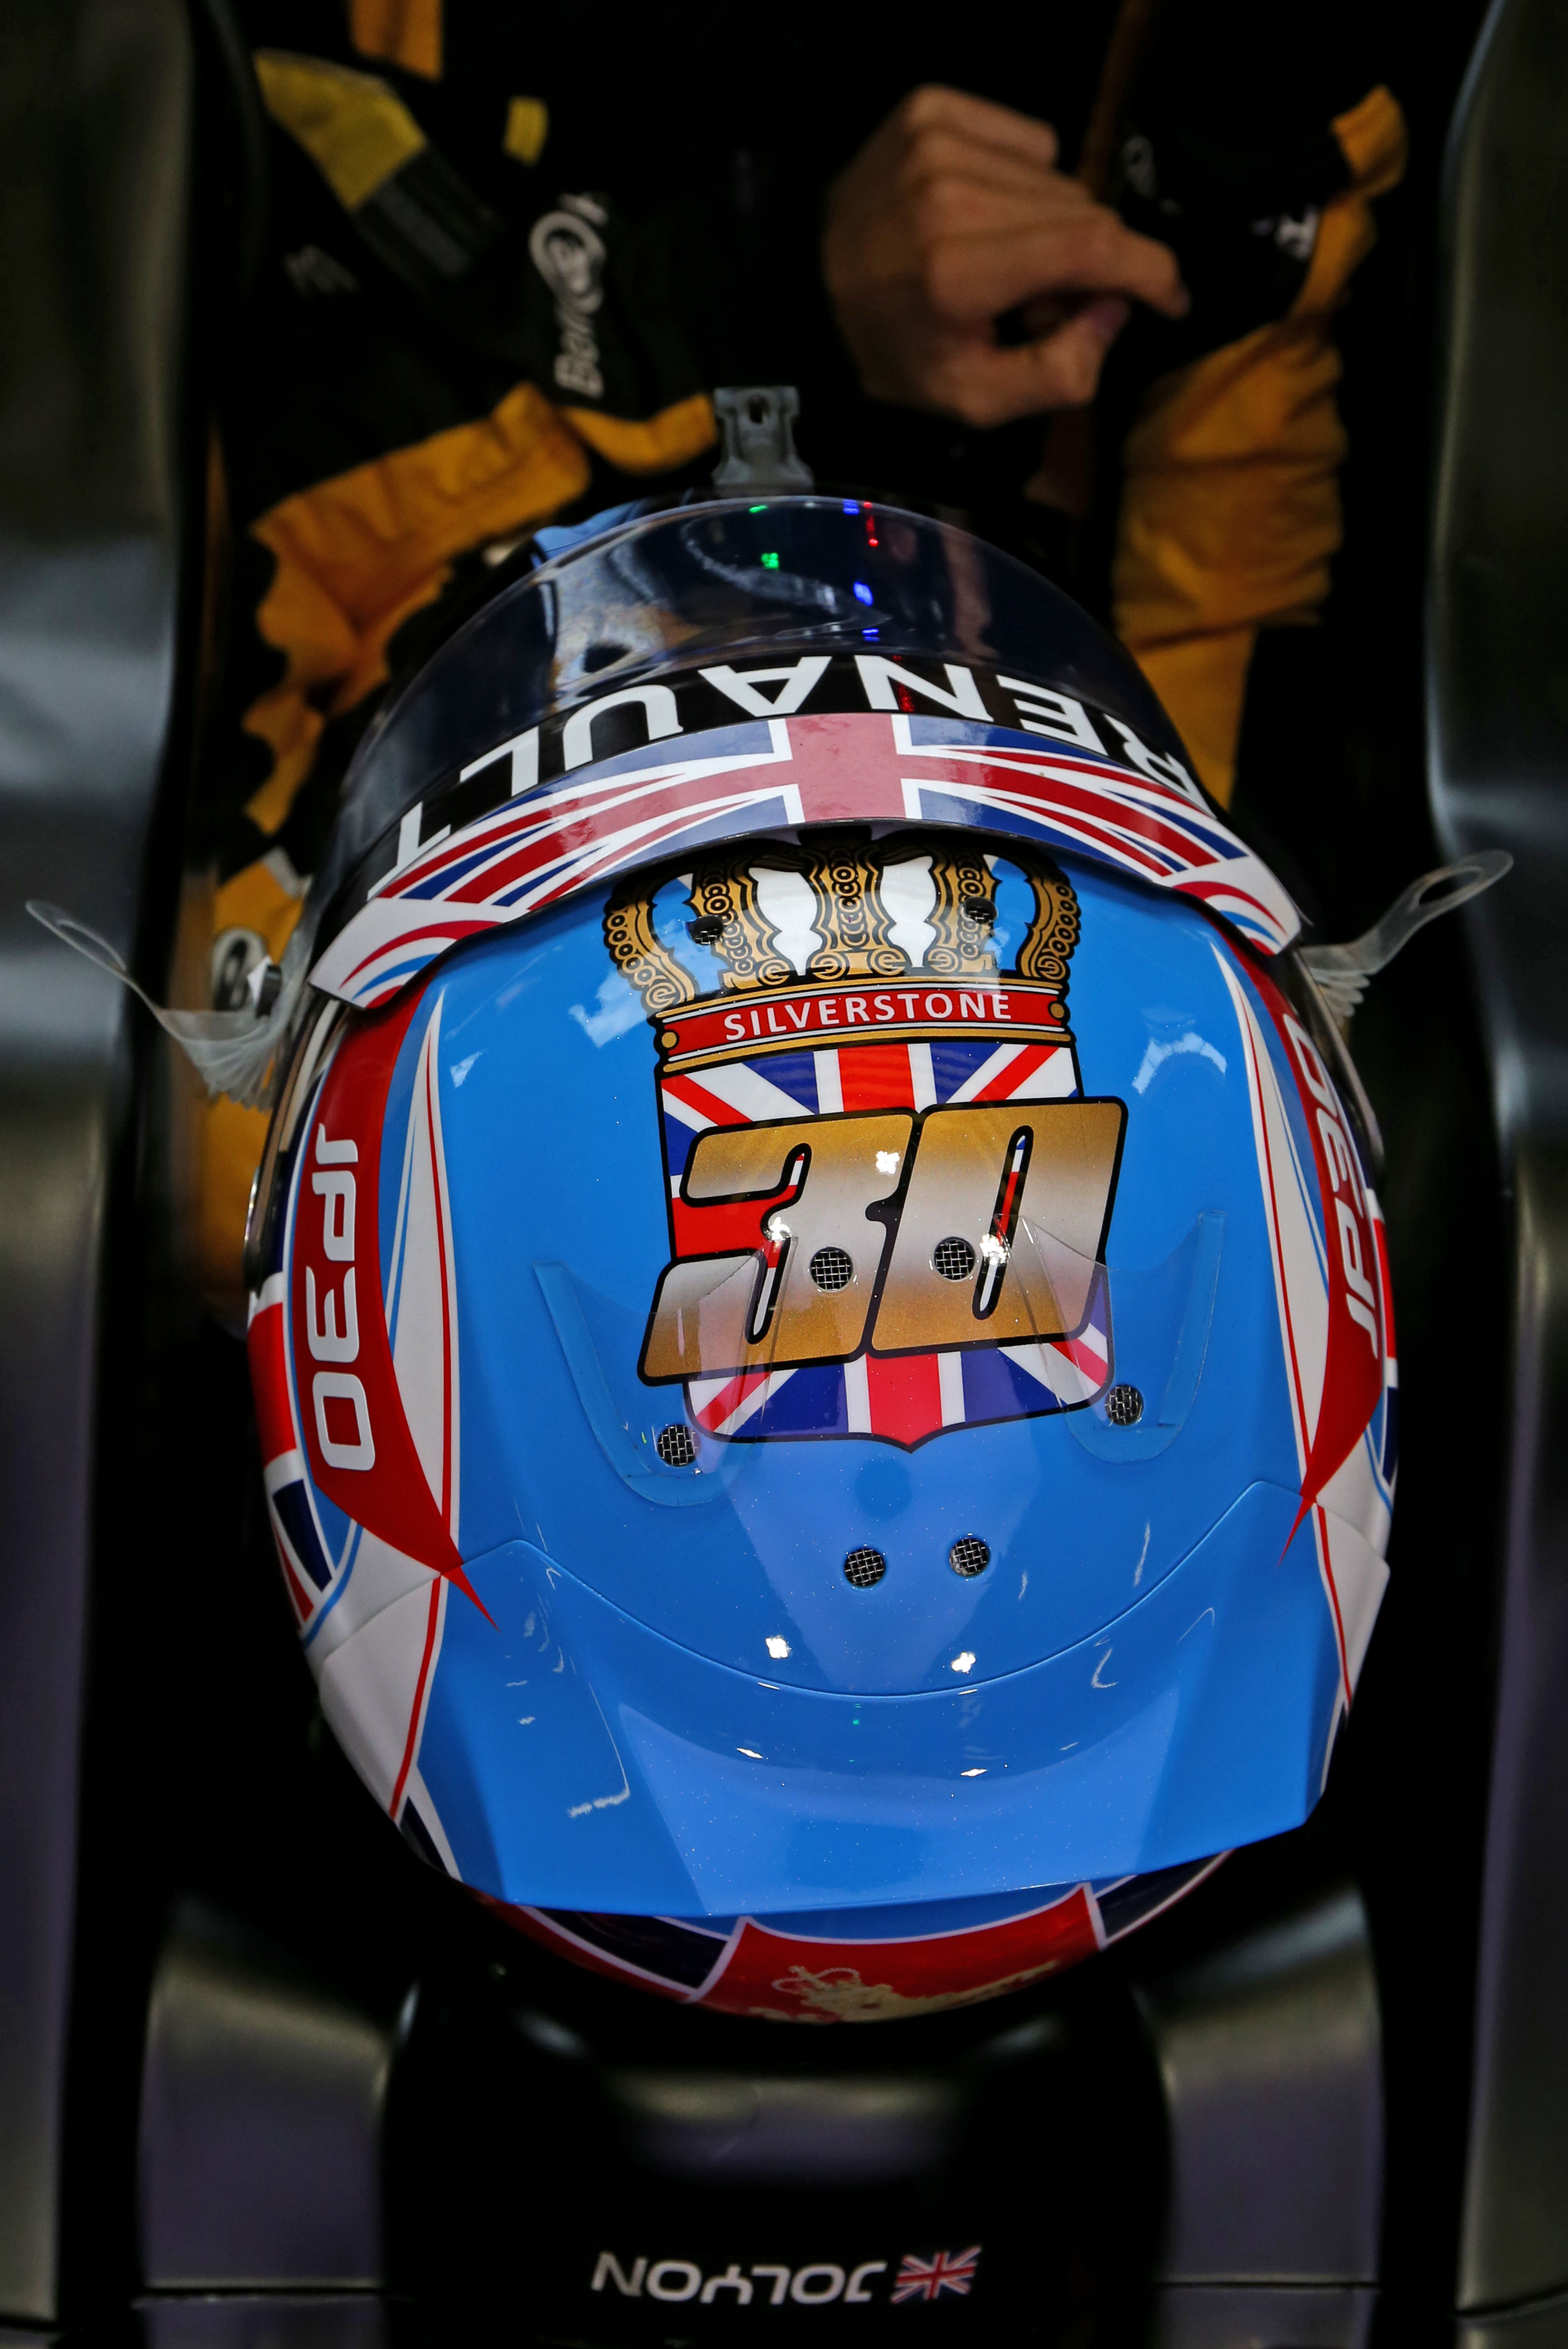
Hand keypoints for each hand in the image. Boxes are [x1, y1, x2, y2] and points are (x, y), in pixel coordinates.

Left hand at [823, 85, 1188, 428]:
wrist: (811, 295)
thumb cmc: (899, 356)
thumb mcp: (976, 400)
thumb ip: (1062, 371)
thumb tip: (1114, 311)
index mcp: (958, 270)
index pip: (1092, 244)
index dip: (1151, 270)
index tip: (1170, 297)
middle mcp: (948, 193)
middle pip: (1080, 213)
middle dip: (1086, 264)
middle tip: (1041, 303)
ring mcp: (936, 142)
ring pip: (1057, 178)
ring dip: (1052, 225)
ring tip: (1006, 262)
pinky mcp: (929, 110)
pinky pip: (1026, 138)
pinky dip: (1024, 179)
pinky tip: (988, 213)